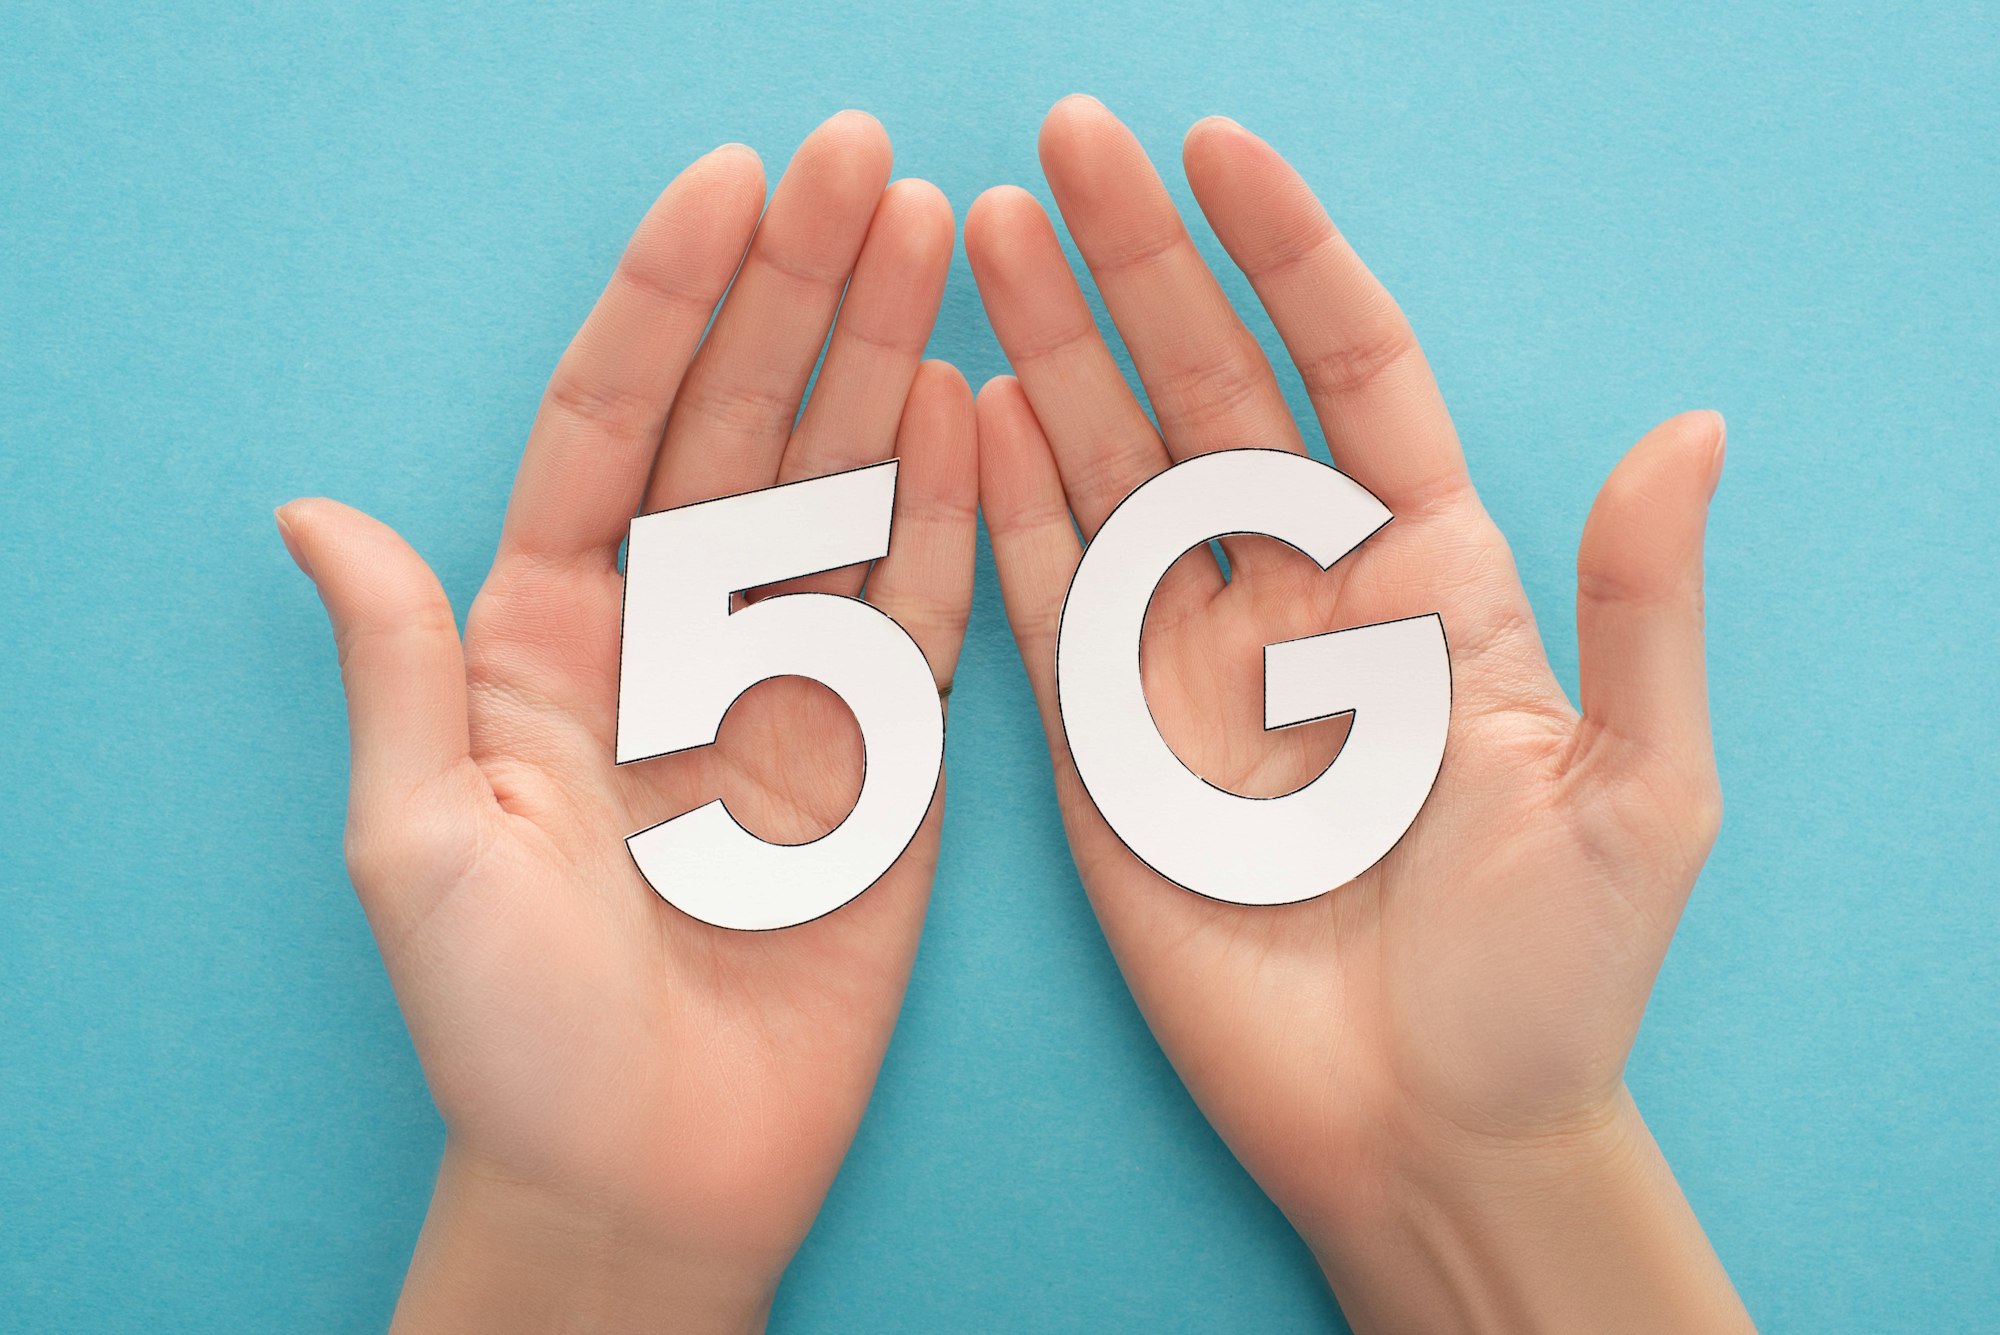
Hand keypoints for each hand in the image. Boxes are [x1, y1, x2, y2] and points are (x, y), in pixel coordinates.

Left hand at [276, 112, 972, 1332]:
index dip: (668, 302)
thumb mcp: (422, 849)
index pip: (612, 426)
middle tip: (866, 163)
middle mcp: (674, 634)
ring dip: (886, 363)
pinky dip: (950, 508)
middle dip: (800, 290)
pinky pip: (922, 610)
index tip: (727, 185)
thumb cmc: (510, 1035)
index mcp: (550, 634)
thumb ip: (403, 670)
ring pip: (842, 490)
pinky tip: (973, 402)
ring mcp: (790, 686)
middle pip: (742, 427)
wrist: (646, 1182)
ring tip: (935, 235)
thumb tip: (315, 511)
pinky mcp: (889, 756)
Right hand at [969, 96, 1749, 1330]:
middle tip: (1058, 150)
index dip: (1285, 255)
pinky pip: (1044, 599)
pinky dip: (999, 502)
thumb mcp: (1641, 790)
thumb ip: (1643, 607)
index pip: (1348, 372)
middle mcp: (1296, 596)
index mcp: (1427, 579)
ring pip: (1108, 472)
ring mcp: (1188, 664)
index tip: (1218, 151)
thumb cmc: (1551, 977)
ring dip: (1048, 351)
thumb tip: (1693, 424)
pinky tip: (964, 404)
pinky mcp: (1105, 744)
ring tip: (980, 235)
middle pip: (1206, 393)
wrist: (1427, 1134)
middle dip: (1135, 265)